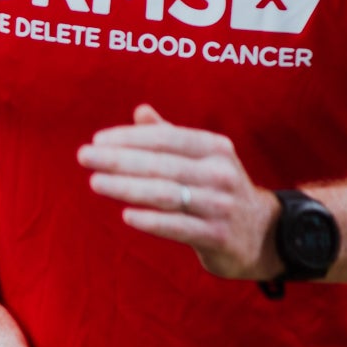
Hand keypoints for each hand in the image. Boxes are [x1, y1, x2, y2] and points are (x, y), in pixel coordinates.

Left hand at [79, 104, 279, 279]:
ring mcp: (221, 206)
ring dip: (127, 187)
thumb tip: (140, 111)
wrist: (262, 233)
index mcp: (215, 149)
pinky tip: (126, 215)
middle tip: (85, 157)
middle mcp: (221, 174)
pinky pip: (179, 227)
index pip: (167, 138)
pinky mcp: (217, 236)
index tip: (98, 140)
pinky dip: (152, 220)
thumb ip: (171, 136)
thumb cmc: (218, 188)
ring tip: (96, 182)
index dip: (131, 137)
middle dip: (119, 160)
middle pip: (162, 164)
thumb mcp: (203, 158)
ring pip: (167, 194)